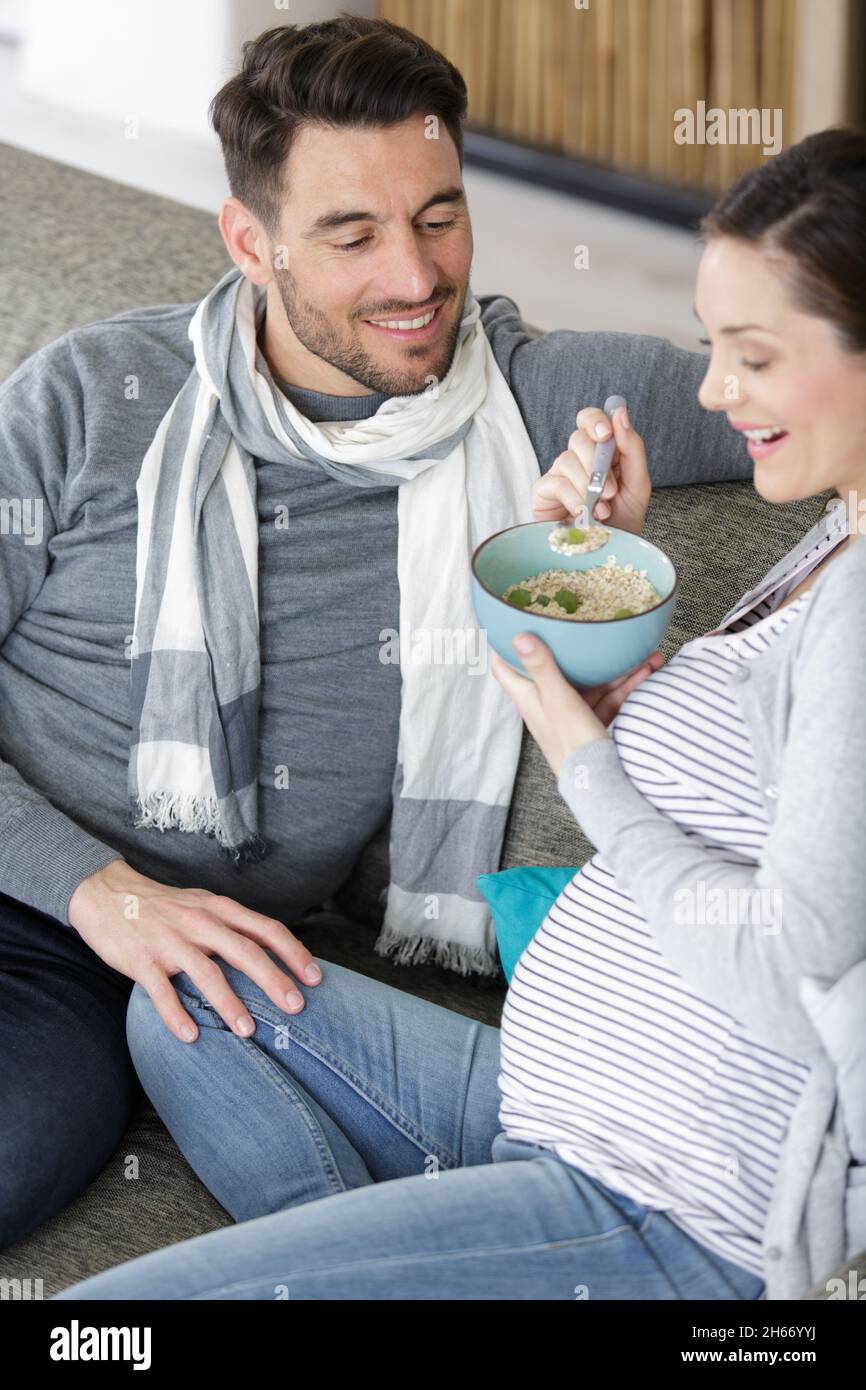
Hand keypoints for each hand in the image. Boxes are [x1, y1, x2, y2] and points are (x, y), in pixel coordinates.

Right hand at [68, 859, 321, 1042]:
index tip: (315, 978)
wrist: (107, 895)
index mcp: (219, 908)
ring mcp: (170, 941)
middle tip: (296, 1008)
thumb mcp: (204, 905)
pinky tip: (191, 1036)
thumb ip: (235, 926)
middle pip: (244, 951)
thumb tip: (274, 954)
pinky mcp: (142, 960)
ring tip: (249, 1031)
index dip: (294, 953)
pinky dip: (177, 1016)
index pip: (266, 929)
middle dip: (273, 980)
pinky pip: (162, 992)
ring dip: (230, 1004)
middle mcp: (199, 922)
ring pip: (206, 974)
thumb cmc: (164, 907)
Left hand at [490, 636, 663, 777]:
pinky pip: (610, 697)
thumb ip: (542, 667)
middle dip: (581, 648)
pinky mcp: (592, 722)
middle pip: (557, 668)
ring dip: (617, 668)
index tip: (512, 620)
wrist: (599, 785)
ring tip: (646, 654)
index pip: (504, 666)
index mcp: (529, 696)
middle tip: (595, 626)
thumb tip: (519, 636)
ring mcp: (571, 712)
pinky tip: (650, 672)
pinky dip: (628, 685)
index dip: (503, 644)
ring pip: (592, 682)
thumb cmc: (571, 744)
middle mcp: (547, 702)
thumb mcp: (558, 700)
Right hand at [532, 403, 651, 534]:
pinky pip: (556, 483)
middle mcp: (578, 459)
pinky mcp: (543, 493)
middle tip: (610, 491)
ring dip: (588, 486)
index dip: (595, 420)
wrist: (611, 554)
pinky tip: (582, 513)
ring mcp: (559, 475)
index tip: (606, 434)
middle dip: (598, 463)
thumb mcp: (638, 485)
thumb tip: (620, 413)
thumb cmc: (623, 521)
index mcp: (600, 452)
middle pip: (579, 437)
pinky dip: (573, 498)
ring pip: (567, 460)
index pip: (590, 420)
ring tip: (601, 510)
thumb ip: (632, 448)